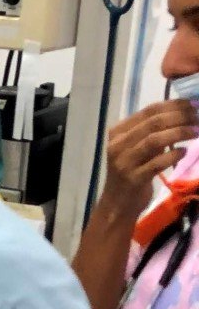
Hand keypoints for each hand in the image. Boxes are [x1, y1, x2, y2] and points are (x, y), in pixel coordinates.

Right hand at [99, 100, 198, 221]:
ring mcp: (124, 162)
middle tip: (198, 118)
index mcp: (118, 132)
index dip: (174, 105)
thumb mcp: (136, 148)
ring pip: (154, 140)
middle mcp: (118, 144)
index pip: (149, 111)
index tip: (194, 104)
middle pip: (153, 123)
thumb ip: (151, 132)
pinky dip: (173, 155)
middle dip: (180, 117)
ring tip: (196, 132)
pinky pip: (157, 163)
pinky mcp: (133, 179)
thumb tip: (183, 112)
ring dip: (179, 133)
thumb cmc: (132, 172)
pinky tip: (184, 152)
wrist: (118, 204)